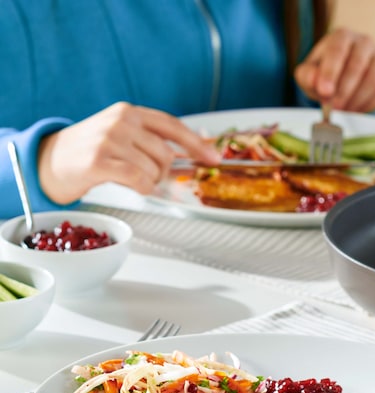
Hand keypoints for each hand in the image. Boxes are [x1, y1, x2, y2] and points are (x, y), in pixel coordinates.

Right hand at [37, 102, 220, 203]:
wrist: (50, 161)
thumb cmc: (90, 152)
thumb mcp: (120, 134)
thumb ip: (148, 140)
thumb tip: (185, 157)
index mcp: (130, 112)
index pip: (172, 126)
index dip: (196, 144)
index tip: (213, 158)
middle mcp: (122, 121)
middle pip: (166, 155)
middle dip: (161, 172)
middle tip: (141, 174)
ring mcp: (111, 139)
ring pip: (154, 170)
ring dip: (148, 182)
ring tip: (127, 178)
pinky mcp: (101, 160)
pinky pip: (140, 181)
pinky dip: (142, 189)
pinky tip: (132, 186)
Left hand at [294, 28, 374, 112]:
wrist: (342, 79)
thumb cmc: (323, 75)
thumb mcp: (308, 75)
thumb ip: (307, 76)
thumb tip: (315, 80)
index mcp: (342, 36)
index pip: (338, 49)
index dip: (331, 72)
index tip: (324, 91)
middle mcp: (364, 42)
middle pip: (358, 65)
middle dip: (344, 91)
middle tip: (334, 108)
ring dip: (358, 99)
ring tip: (344, 110)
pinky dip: (370, 103)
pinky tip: (357, 109)